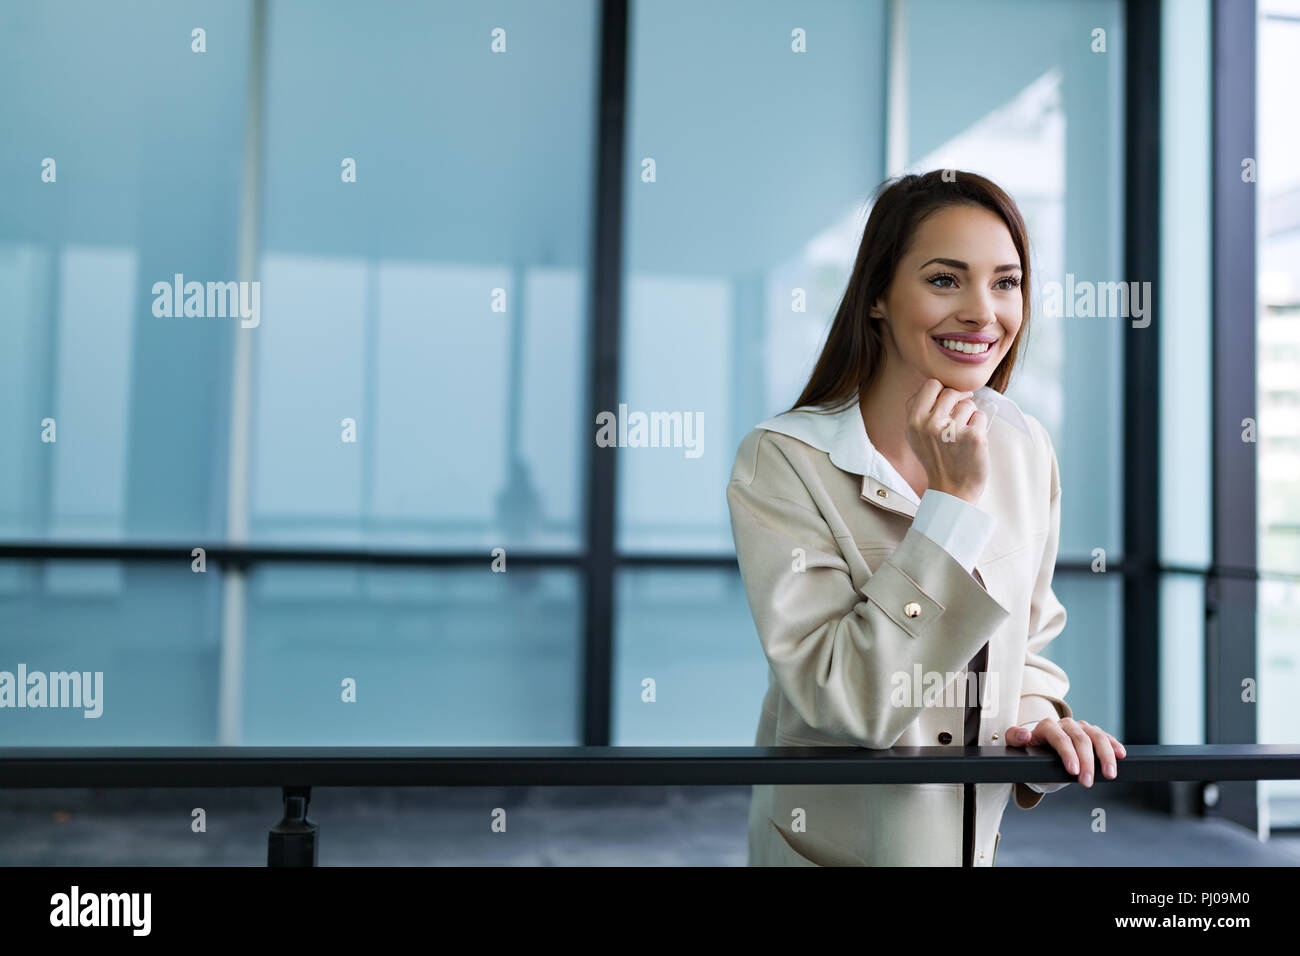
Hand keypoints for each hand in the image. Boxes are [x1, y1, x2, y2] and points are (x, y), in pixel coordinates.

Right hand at [904, 378, 988, 503]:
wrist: (952, 489)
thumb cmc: (935, 460)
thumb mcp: (915, 435)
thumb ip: (919, 410)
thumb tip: (935, 386)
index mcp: (914, 421)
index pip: (931, 385)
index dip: (942, 390)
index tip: (949, 400)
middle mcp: (931, 424)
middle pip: (951, 392)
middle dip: (958, 401)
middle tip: (959, 417)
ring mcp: (953, 430)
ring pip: (968, 404)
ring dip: (969, 415)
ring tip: (963, 435)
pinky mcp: (974, 436)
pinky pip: (980, 416)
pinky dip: (979, 426)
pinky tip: (972, 441)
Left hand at [1005, 718, 1126, 787]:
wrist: (1041, 750)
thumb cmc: (1030, 750)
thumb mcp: (1017, 746)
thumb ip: (1015, 738)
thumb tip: (1024, 734)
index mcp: (1047, 726)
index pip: (1060, 739)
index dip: (1068, 755)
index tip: (1073, 771)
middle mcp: (1065, 724)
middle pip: (1081, 740)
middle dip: (1087, 762)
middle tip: (1088, 782)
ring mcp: (1080, 727)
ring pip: (1097, 736)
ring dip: (1105, 756)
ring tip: (1109, 774)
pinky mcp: (1092, 732)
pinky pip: (1105, 737)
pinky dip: (1114, 745)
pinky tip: (1120, 755)